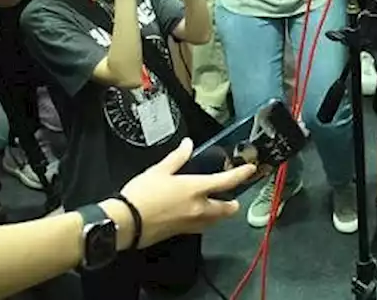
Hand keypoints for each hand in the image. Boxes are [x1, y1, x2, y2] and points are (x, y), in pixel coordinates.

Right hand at [114, 138, 253, 249]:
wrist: (126, 223)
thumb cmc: (142, 194)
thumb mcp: (159, 170)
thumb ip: (177, 157)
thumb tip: (187, 144)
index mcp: (195, 189)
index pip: (226, 181)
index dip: (241, 175)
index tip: (250, 170)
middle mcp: (198, 208)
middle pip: (226, 209)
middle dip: (232, 204)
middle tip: (233, 198)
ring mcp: (191, 223)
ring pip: (215, 221)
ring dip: (220, 215)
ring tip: (217, 207)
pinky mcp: (181, 233)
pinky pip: (201, 227)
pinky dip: (205, 222)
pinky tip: (198, 216)